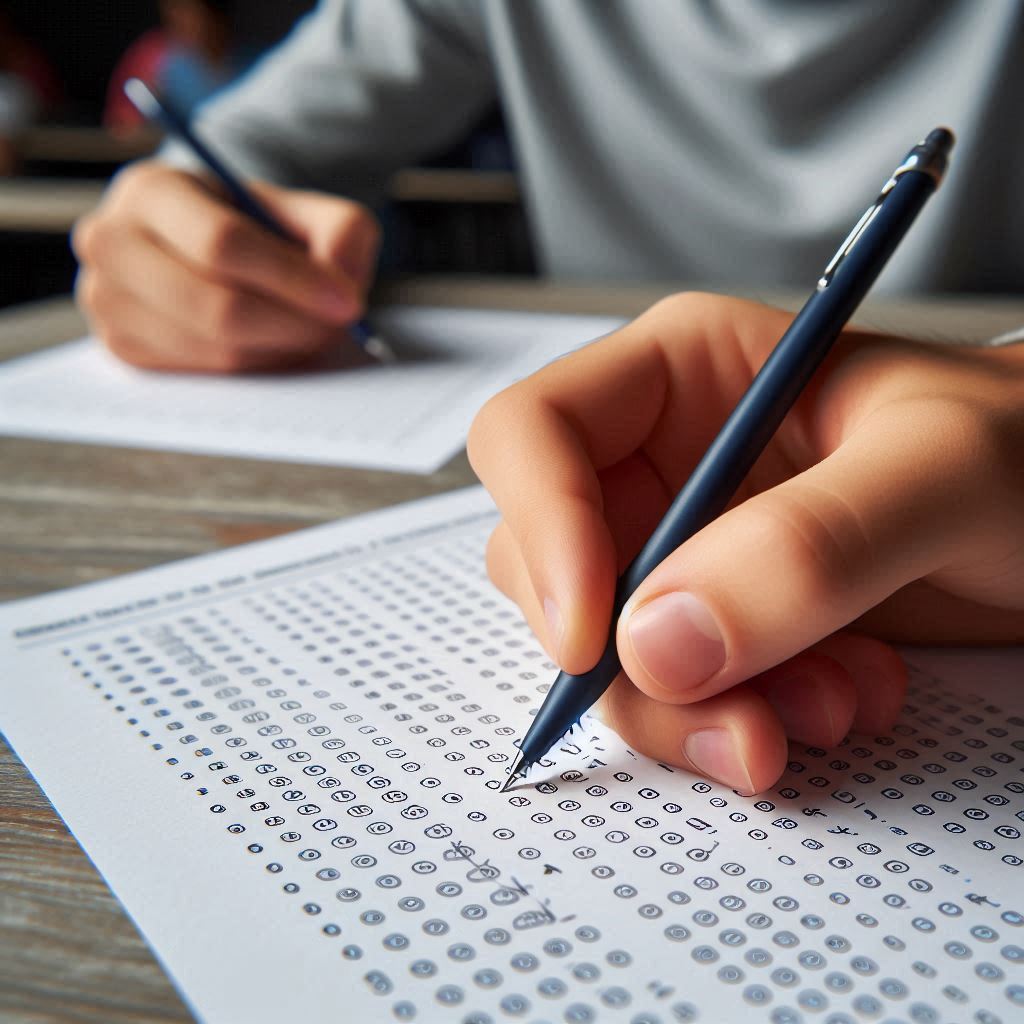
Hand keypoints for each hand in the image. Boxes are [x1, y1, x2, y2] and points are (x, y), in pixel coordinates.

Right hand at [73, 162, 379, 371]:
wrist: (208, 251)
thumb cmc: (257, 229)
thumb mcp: (303, 211)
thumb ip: (341, 230)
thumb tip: (343, 277)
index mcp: (151, 189)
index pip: (222, 244)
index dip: (292, 279)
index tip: (346, 300)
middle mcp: (111, 241)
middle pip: (215, 306)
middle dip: (292, 324)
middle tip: (335, 326)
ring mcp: (107, 300)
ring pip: (213, 349)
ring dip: (278, 350)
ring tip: (307, 331)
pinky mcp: (121, 347)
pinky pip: (203, 375)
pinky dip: (253, 368)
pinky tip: (272, 345)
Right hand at [469, 293, 1023, 792]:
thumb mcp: (946, 470)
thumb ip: (811, 546)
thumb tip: (659, 644)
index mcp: (683, 371)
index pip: (532, 432)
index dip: (540, 527)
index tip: (591, 638)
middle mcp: (662, 460)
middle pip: (552, 562)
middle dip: (632, 657)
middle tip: (743, 716)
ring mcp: (685, 548)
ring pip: (609, 648)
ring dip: (702, 706)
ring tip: (837, 706)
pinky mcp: (719, 620)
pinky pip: (672, 691)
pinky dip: (742, 721)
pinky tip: (847, 699)